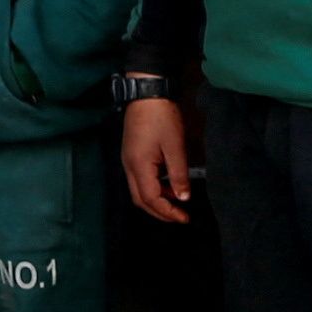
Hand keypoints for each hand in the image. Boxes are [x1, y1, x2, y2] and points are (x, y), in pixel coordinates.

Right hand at [118, 91, 191, 224]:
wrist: (146, 93)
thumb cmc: (162, 117)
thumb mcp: (175, 146)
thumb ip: (179, 174)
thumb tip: (183, 197)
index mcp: (139, 165)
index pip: (151, 198)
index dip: (168, 212)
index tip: (185, 218)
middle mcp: (128, 166)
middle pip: (140, 200)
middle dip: (159, 212)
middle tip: (179, 217)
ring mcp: (127, 160)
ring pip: (138, 191)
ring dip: (156, 200)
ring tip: (176, 201)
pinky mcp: (130, 154)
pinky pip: (138, 180)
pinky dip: (153, 188)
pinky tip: (167, 184)